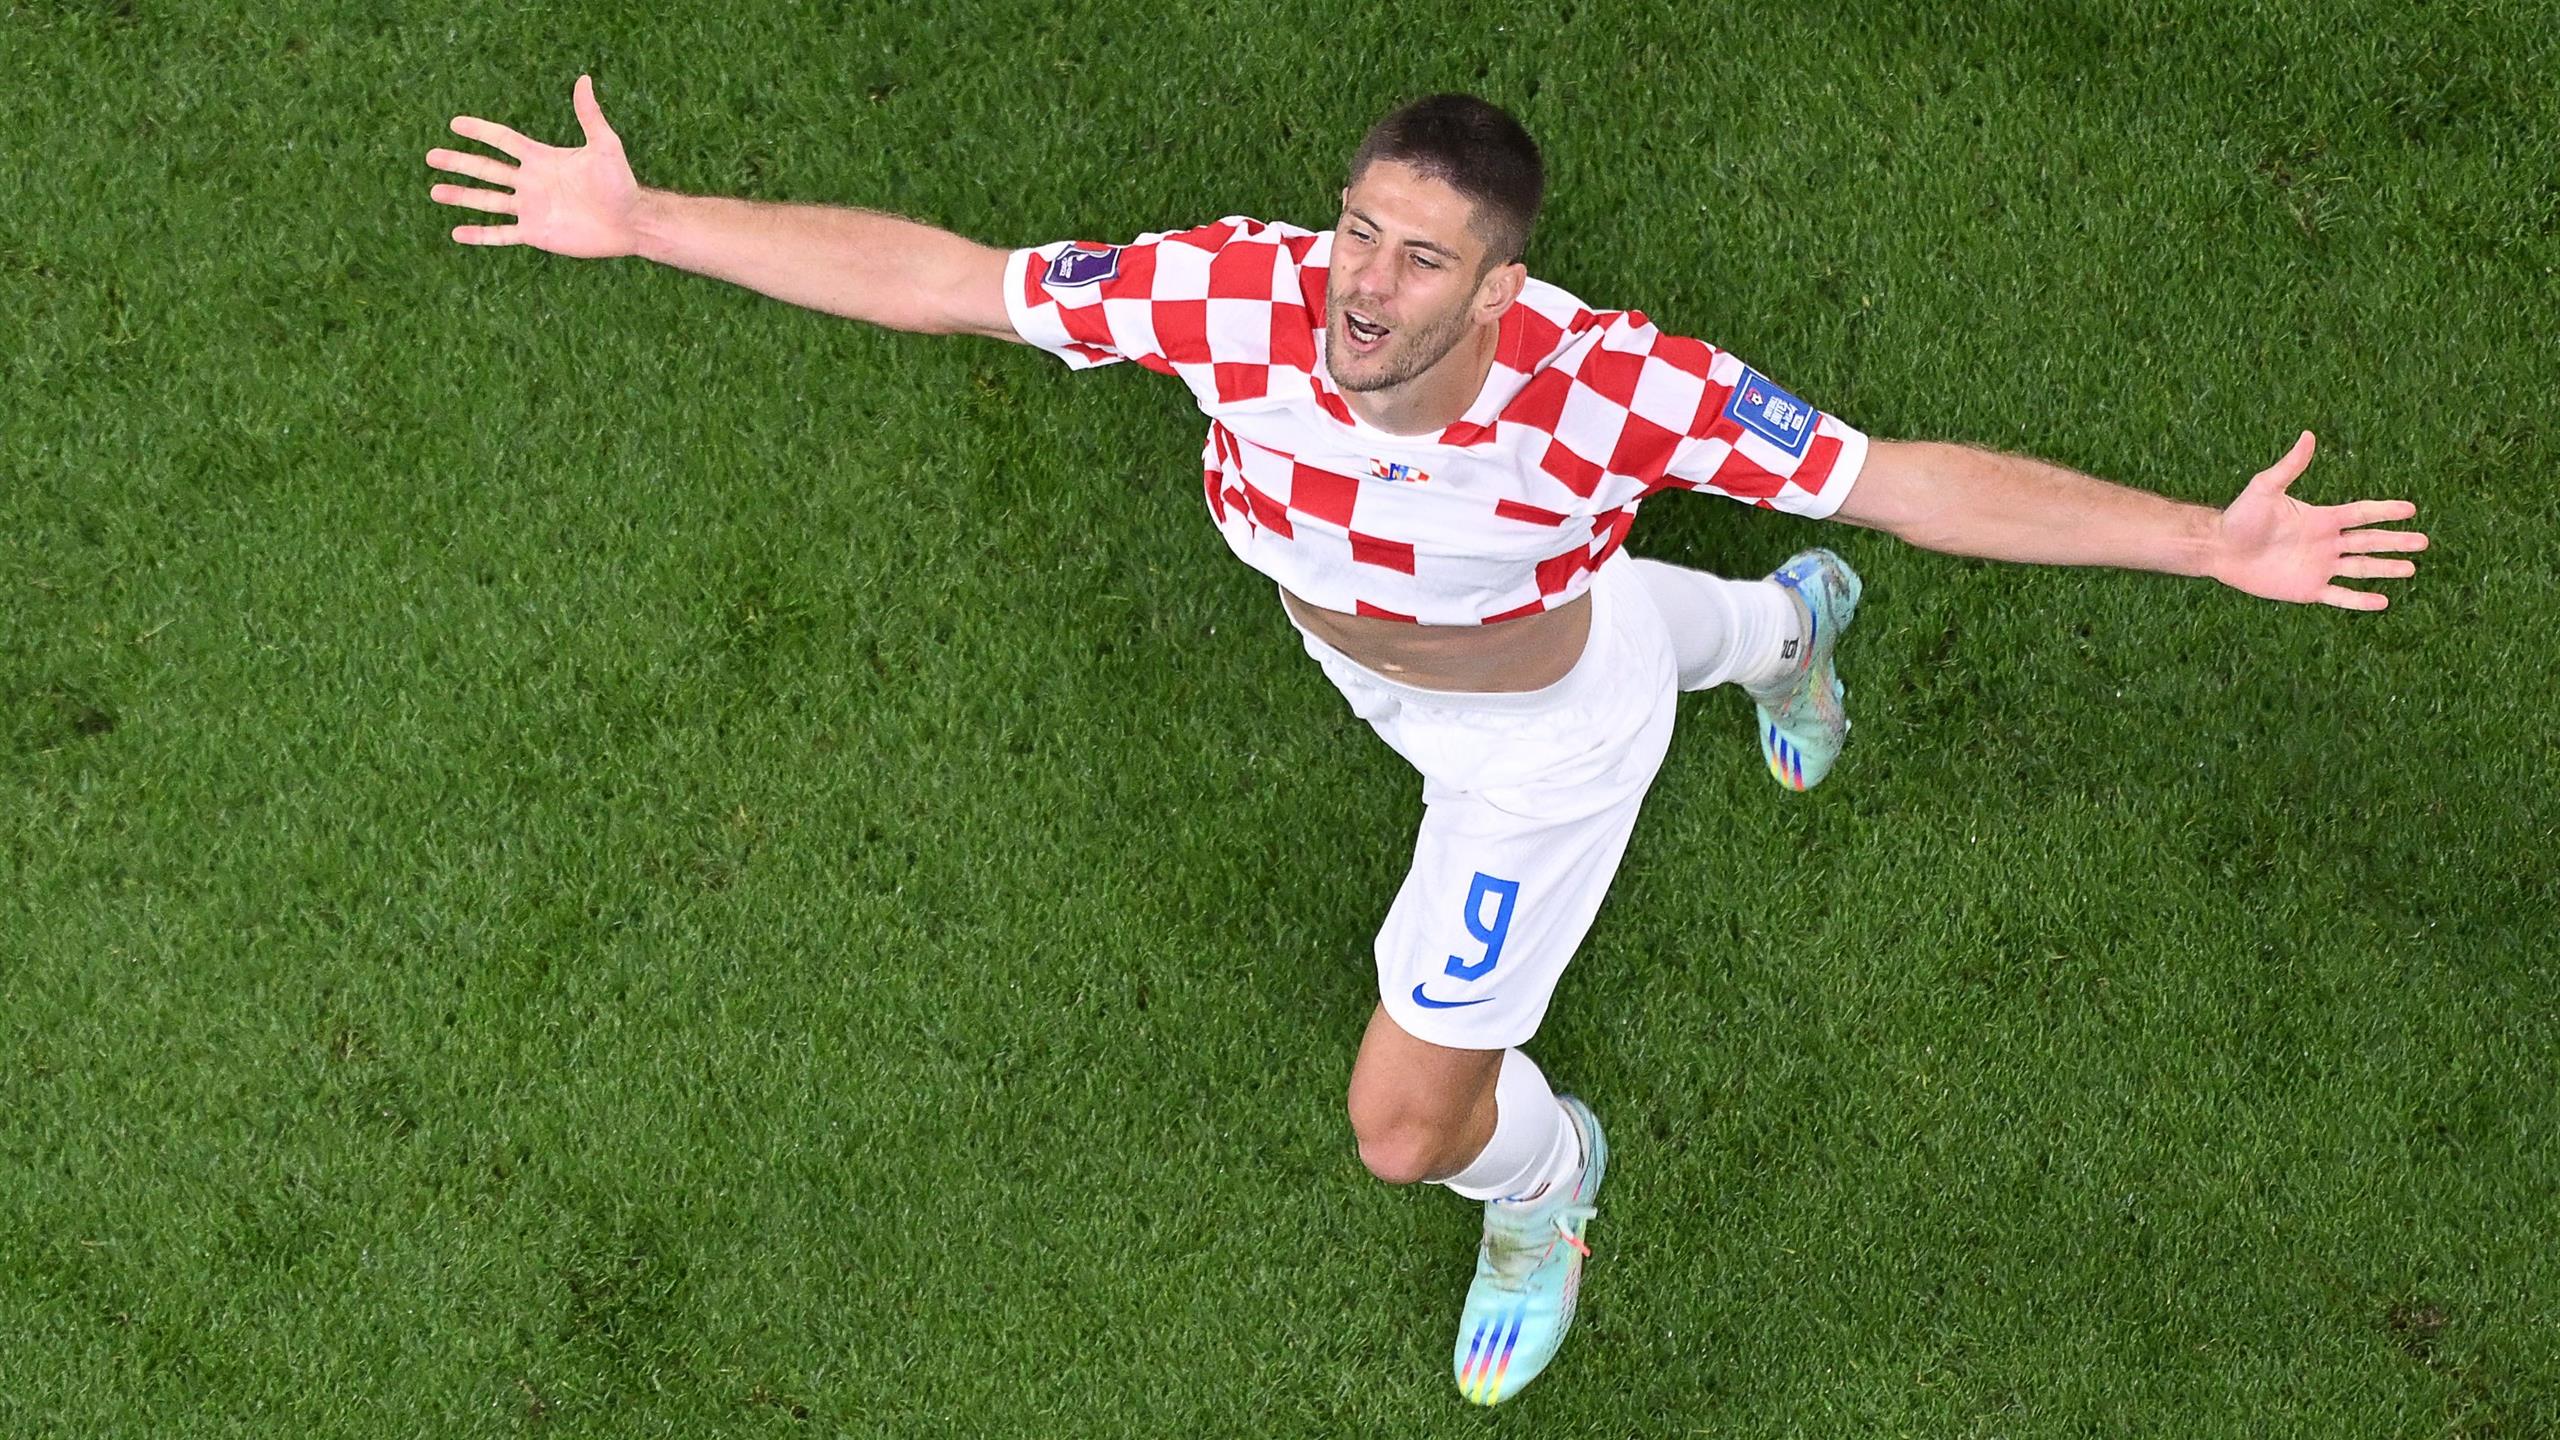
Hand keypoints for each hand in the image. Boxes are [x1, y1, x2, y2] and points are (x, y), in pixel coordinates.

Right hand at [428, 75, 641, 257]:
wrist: (630, 222)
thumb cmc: (621, 183)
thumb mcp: (605, 145)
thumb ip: (589, 115)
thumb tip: (584, 80)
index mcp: (542, 158)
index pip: (503, 141)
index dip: (480, 131)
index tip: (455, 124)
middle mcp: (531, 182)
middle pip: (486, 170)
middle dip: (459, 163)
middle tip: (430, 156)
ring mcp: (531, 208)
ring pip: (488, 201)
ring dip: (461, 196)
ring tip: (434, 191)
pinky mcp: (536, 233)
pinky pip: (501, 234)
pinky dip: (479, 235)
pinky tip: (456, 233)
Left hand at [2210, 432, 2428, 610]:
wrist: (2220, 549)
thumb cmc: (2241, 516)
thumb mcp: (2265, 488)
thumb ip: (2290, 466)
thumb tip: (2308, 435)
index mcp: (2322, 518)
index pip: (2362, 513)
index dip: (2386, 511)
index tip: (2411, 509)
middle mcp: (2326, 542)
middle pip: (2369, 542)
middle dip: (2396, 541)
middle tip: (2424, 541)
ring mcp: (2319, 566)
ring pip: (2361, 568)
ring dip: (2386, 569)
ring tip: (2411, 569)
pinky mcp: (2308, 589)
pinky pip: (2340, 596)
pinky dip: (2360, 600)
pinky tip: (2382, 601)